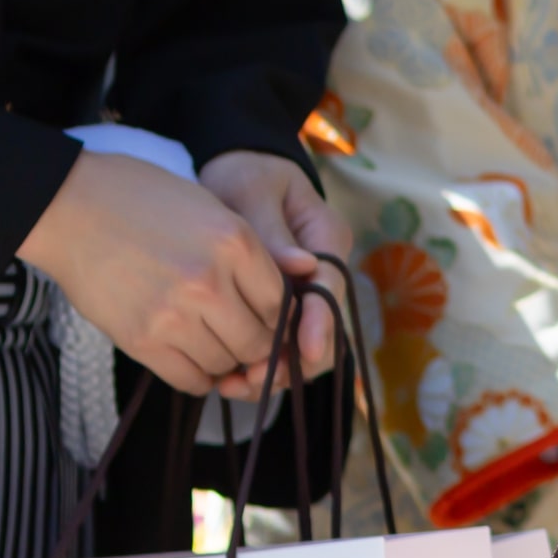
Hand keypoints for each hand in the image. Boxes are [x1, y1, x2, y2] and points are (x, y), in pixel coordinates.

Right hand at [18, 151, 286, 397]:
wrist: (71, 206)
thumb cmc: (143, 198)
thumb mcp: (211, 206)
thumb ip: (256, 249)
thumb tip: (305, 274)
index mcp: (236, 241)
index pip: (282, 303)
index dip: (281, 318)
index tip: (270, 319)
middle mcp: (210, 282)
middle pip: (258, 341)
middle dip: (257, 346)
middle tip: (245, 338)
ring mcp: (174, 315)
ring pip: (225, 363)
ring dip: (226, 360)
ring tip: (213, 341)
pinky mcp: (141, 340)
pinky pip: (189, 379)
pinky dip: (198, 376)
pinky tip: (192, 357)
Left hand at [202, 149, 350, 394]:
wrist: (232, 172)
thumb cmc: (244, 175)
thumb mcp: (252, 193)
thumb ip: (270, 233)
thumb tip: (300, 266)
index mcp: (327, 238)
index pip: (331, 288)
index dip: (319, 324)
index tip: (303, 351)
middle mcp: (323, 271)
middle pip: (323, 330)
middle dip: (293, 361)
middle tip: (253, 378)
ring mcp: (304, 293)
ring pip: (302, 347)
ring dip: (273, 372)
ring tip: (231, 385)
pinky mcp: (280, 308)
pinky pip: (278, 345)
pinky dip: (258, 366)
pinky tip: (226, 379)